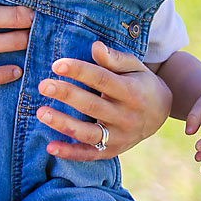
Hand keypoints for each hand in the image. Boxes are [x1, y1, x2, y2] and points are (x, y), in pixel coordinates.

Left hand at [35, 40, 171, 159]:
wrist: (160, 113)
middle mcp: (126, 116)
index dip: (80, 71)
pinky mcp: (111, 151)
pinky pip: (89, 154)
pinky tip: (50, 147)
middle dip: (67, 95)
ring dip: (63, 124)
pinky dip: (69, 153)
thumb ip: (114, 58)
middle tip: (43, 85)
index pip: (102, 80)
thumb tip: (95, 46)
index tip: (57, 65)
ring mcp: (119, 137)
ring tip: (41, 112)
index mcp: (132, 92)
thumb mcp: (134, 66)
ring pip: (88, 133)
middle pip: (92, 106)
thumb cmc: (140, 83)